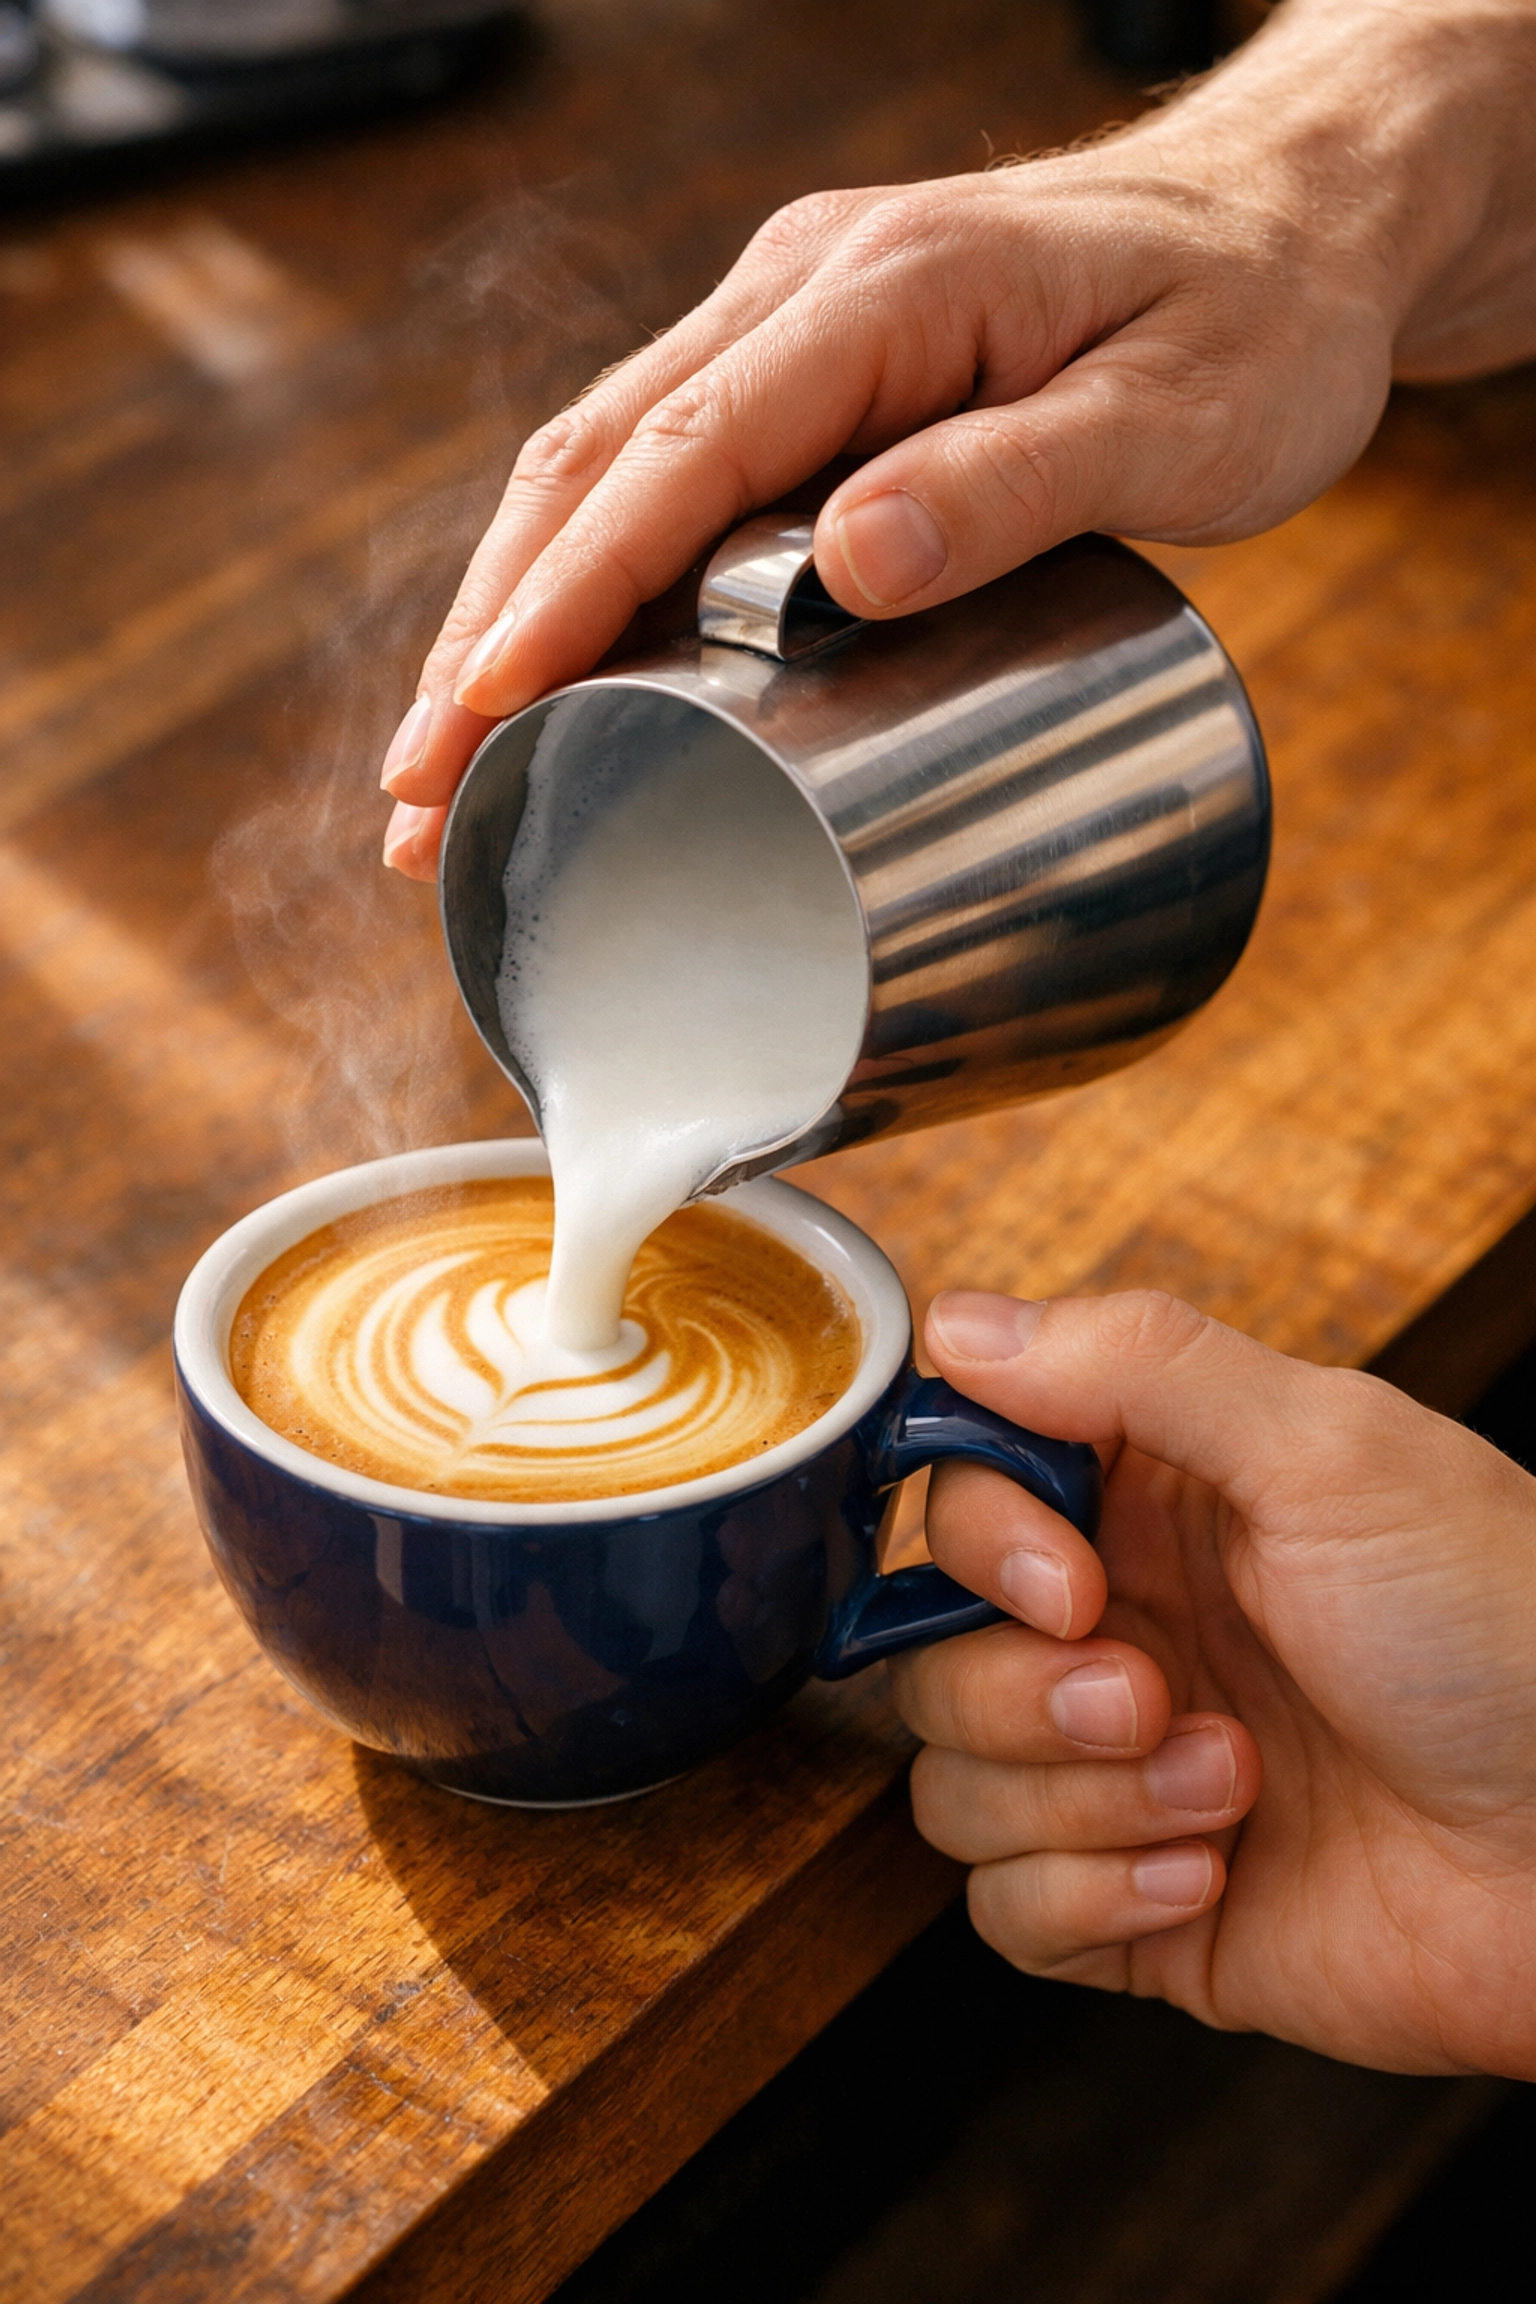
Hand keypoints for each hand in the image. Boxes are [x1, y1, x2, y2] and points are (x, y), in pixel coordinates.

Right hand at [379, 0, 1535, 879]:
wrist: (1299, 232)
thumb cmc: (1259, 323)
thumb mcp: (1177, 412)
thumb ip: (1015, 483)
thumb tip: (845, 567)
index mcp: (887, 290)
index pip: (682, 445)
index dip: (570, 586)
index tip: (486, 707)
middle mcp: (810, 290)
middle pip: (593, 458)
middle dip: (490, 630)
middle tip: (419, 792)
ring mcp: (800, 325)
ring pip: (603, 466)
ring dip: (510, 615)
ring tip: (444, 772)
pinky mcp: (814, 376)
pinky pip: (663, 474)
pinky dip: (587, 582)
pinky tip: (551, 680)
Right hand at [887, 1288, 1535, 2077]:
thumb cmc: (1505, 1632)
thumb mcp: (1334, 1454)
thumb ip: (1136, 1363)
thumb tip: (959, 1321)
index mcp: (1160, 1503)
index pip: (962, 1495)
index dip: (983, 1544)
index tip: (1072, 1581)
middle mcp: (1127, 1629)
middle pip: (929, 1649)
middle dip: (1023, 1691)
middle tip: (1155, 1696)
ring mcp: (1125, 1773)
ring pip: (949, 1783)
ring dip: (1080, 1799)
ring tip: (1229, 1785)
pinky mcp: (1138, 1908)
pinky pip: (1003, 1911)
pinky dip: (1092, 1896)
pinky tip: (1214, 1874)